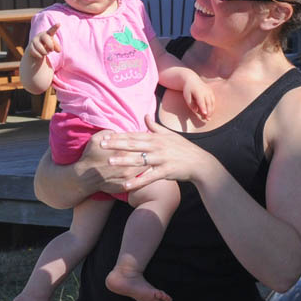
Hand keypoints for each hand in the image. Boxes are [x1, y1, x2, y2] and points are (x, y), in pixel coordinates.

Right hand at [27, 24, 59, 60]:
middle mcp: (40, 35)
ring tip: (45, 52)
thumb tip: (58, 50)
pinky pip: (36, 53)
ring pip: (41, 48)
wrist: (36, 49)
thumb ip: (57, 47)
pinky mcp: (30, 46)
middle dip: (50, 45)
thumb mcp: (53, 45)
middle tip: (51, 50)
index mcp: (48, 34)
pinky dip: (40, 56)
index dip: (55, 27)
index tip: (59, 24)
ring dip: (45, 52)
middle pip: (46, 38)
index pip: (51, 30)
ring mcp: (34, 40)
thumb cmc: (47, 45)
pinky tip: (40, 55)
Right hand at [74, 130, 150, 194]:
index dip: (145, 142)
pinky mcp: (125, 187)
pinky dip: (143, 177)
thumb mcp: (96, 139)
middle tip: (153, 150)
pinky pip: (139, 182)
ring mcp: (127, 178)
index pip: (141, 145)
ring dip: (149, 165)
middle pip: (146, 158)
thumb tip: (119, 131)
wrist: (83, 177)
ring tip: (152, 160)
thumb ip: (110, 133)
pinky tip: (145, 173)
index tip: (148, 140)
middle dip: (149, 154)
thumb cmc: (90, 156)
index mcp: (123, 151)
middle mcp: (128, 165)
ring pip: (145, 170)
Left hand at [99, 117, 217, 191]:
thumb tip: (145, 115)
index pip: (134, 135)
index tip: (104, 136)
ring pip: (139, 160)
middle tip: (101, 144)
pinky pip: (149, 177)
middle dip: (116, 144)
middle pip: (133, 145)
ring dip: (123, 161)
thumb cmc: (183, 149)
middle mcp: (157, 146)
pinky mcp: (166, 171)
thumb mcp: (170, 135)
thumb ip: (155, 126)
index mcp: (156, 138)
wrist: (200, 163)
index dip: (118, 136)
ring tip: (109, 162)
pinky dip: (138, 181)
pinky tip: (126, 185)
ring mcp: (161, 159)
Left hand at [182, 77, 214, 120]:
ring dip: (211, 110)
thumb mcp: (186, 96)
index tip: (205, 114)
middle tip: (207, 119)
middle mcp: (205, 91)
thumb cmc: (188, 89)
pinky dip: (212, 107)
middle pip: (208, 103)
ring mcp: (209, 91)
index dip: (203, 108)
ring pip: (212, 102)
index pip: (201, 101)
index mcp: (198, 92)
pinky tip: (210, 112)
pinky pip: (213, 100)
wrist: (192, 79)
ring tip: (209, 118)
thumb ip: (190, 104)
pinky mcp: (211, 92)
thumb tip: (196, 110)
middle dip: (209, 111)